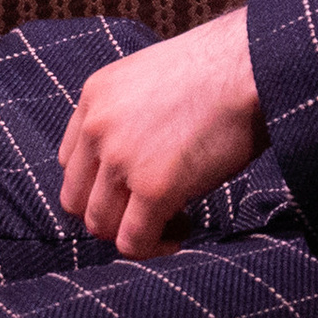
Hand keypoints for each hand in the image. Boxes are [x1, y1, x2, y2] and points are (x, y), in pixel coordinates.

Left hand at [56, 8, 266, 257]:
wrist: (247, 69)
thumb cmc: (214, 74)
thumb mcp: (149, 82)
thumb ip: (126, 117)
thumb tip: (131, 159)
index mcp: (93, 98)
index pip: (70, 163)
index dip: (99, 186)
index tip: (133, 191)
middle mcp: (96, 129)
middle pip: (76, 200)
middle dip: (111, 216)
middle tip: (150, 214)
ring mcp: (121, 160)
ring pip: (100, 226)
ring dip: (133, 235)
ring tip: (172, 222)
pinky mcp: (154, 189)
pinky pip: (133, 241)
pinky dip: (155, 248)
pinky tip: (184, 229)